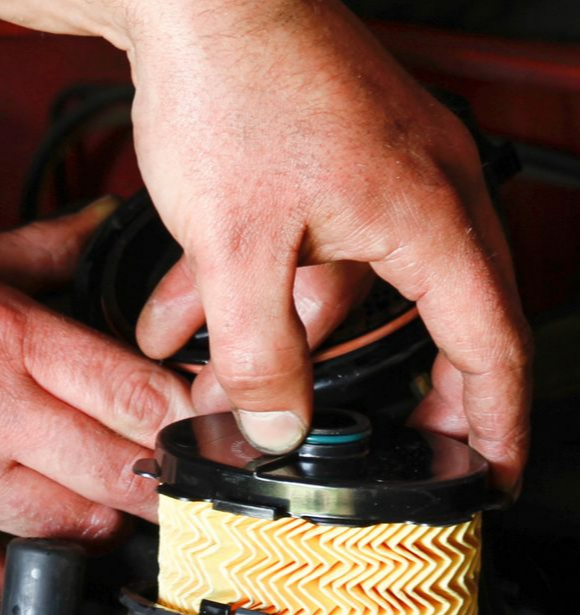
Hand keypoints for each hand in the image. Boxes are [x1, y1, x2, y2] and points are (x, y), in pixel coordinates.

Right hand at [0, 204, 192, 614]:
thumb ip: (31, 254)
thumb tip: (95, 227)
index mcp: (0, 336)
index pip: (133, 388)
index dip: (185, 419)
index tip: (204, 435)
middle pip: (120, 466)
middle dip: (156, 482)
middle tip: (168, 485)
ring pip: (71, 526)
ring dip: (96, 526)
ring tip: (96, 513)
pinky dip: (21, 584)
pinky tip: (28, 572)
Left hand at [124, 0, 529, 489]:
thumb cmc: (233, 85)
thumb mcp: (238, 248)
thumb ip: (260, 354)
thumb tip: (279, 426)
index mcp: (431, 216)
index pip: (489, 343)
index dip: (493, 423)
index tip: (488, 475)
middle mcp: (422, 192)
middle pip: (432, 323)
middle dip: (388, 395)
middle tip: (375, 450)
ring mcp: (374, 177)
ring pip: (342, 292)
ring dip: (276, 347)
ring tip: (206, 388)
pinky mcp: (323, 166)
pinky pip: (303, 251)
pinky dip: (247, 293)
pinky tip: (176, 322)